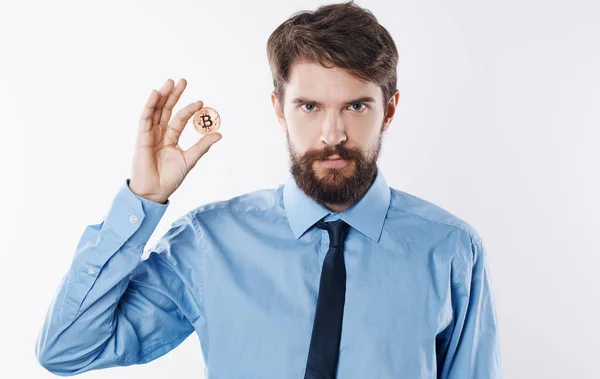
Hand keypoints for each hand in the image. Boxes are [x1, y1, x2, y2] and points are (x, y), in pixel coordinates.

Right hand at [129, 78, 221, 203]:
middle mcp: (159, 133)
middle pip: (166, 109)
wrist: (155, 191)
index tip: (201, 102)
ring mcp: (149, 134)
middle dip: (174, 95)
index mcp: (170, 137)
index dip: (189, 110)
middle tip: (183, 80)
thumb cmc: (170, 178)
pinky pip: (145, 118)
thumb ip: (202, 146)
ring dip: (162, 96)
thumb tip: (219, 134)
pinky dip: (150, 106)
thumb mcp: (189, 159)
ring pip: (156, 110)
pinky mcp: (141, 137)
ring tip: (170, 82)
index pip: (180, 119)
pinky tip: (156, 94)